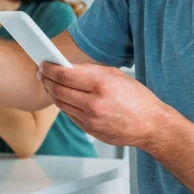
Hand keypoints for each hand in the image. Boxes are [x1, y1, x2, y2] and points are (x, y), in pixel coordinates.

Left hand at [38, 63, 167, 147]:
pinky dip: (63, 104)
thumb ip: (89, 70)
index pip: (64, 75)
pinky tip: (63, 96)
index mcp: (102, 85)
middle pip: (58, 90)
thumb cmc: (137, 99)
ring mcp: (90, 119)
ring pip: (60, 103)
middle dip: (46, 79)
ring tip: (49, 83)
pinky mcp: (89, 130)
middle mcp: (94, 104)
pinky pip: (68, 114)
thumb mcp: (116, 76)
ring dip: (51, 92)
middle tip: (42, 73)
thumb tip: (66, 66)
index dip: (49, 69)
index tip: (43, 64)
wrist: (151, 126)